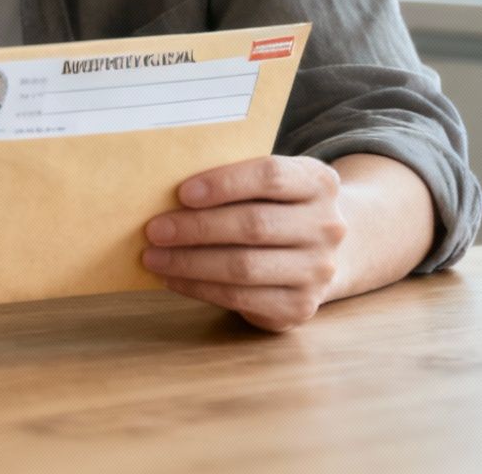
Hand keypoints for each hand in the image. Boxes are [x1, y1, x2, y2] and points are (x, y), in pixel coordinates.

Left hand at [140, 155, 346, 331]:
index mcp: (318, 182)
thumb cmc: (276, 208)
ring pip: (244, 267)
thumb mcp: (270, 186)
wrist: (320, 253)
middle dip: (196, 228)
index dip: (224, 184)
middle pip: (254, 225)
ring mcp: (317, 270)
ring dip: (190, 263)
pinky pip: (241, 298)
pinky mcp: (301, 306)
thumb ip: (235, 182)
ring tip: (154, 257)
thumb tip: (164, 189)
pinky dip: (199, 288)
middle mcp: (327, 226)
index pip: (270, 176)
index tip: (182, 193)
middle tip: (154, 230)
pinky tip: (173, 279)